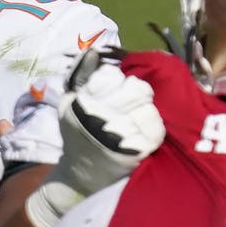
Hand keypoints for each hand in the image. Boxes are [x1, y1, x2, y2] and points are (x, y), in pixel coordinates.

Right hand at [24, 50, 165, 226]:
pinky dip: (153, 129)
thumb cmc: (77, 134)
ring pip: (149, 108)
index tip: (115, 91)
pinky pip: (156, 130)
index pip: (112, 76)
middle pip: (137, 88)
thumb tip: (93, 52)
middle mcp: (99, 116)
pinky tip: (143, 133)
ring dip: (146, 112)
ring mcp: (119, 135)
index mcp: (84, 101)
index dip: (117, 81)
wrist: (81, 174)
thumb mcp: (69, 103)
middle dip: (137, 94)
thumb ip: (80, 75)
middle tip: (133, 104)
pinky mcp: (135, 152)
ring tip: (137, 119)